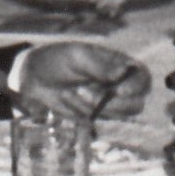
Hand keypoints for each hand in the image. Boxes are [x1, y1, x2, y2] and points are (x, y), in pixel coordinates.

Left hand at [16, 42, 150, 121]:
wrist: (32, 78)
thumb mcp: (75, 56)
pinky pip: (100, 119)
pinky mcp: (95, 114)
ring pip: (121, 113)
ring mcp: (109, 101)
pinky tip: (69, 100)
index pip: (142, 77)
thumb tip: (123, 71)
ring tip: (75, 92)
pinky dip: (86, 112)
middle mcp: (118, 84)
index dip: (136, 86)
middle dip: (114, 102)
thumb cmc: (56, 60)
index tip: (119, 90)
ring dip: (98, 106)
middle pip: (136, 102)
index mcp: (118, 64)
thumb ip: (99, 65)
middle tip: (86, 91)